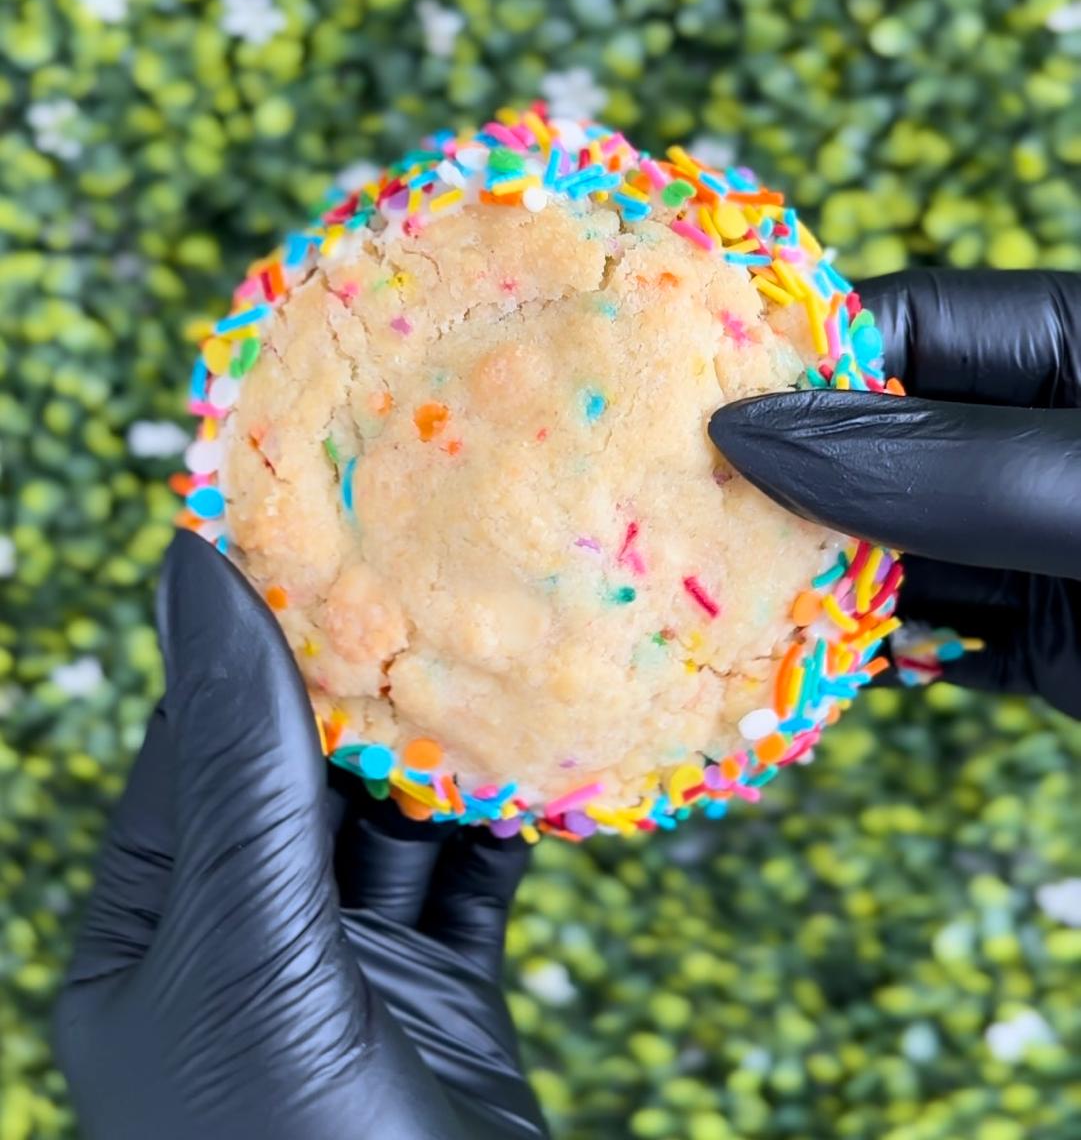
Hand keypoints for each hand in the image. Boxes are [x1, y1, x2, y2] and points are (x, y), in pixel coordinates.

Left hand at [53, 531, 547, 1139]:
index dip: (256, 631)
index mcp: (148, 929)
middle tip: (428, 558)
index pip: (199, 738)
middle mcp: (243, 936)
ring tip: (497, 635)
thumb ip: (239, 761)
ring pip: (398, 816)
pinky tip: (543, 748)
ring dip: (447, 742)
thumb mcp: (247, 948)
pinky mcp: (443, 993)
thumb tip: (195, 568)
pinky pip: (472, 874)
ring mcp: (347, 966)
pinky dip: (507, 814)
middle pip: (306, 768)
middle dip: (365, 676)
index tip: (316, 522)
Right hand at [708, 268, 1080, 718]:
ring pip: (892, 552)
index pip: (903, 327)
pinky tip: (787, 674)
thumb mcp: (1078, 488)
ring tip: (695, 595)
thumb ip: (929, 465)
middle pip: (878, 443)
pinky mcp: (1042, 639)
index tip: (687, 394)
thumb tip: (751, 434)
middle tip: (663, 502)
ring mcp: (1033, 542)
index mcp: (1066, 354)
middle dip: (781, 477)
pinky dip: (863, 662)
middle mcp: (1034, 442)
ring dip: (807, 582)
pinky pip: (928, 642)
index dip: (795, 356)